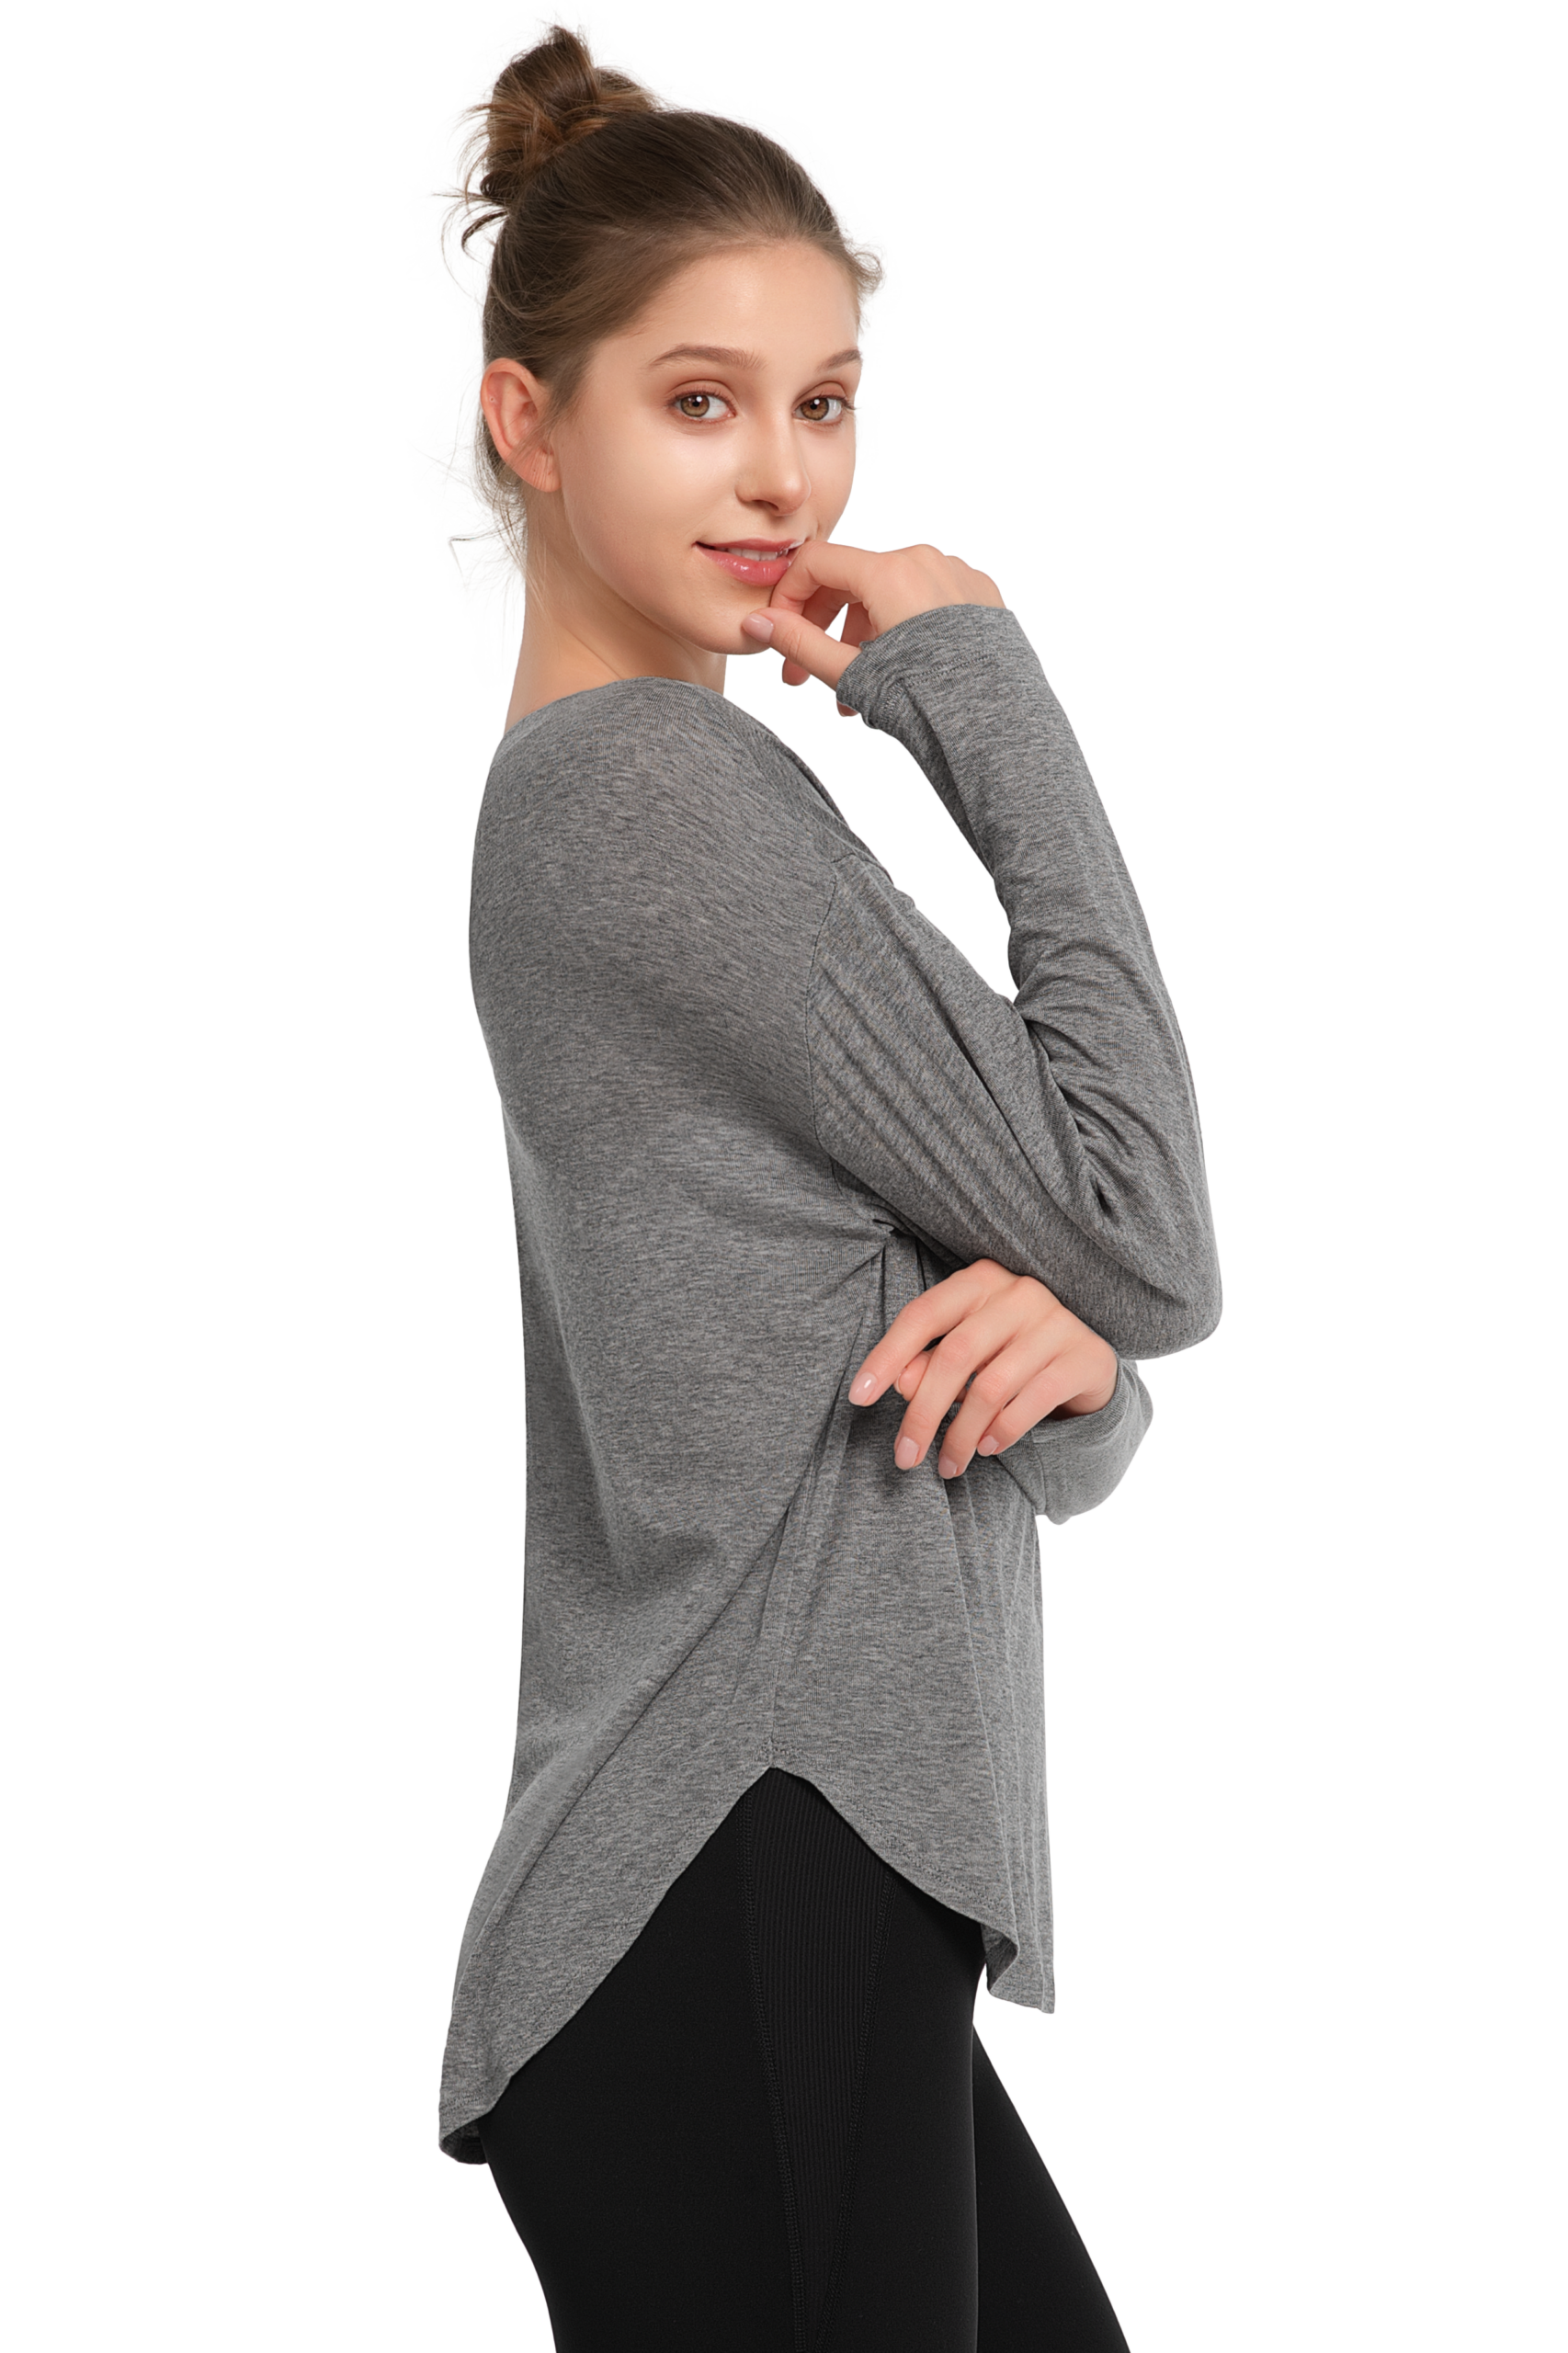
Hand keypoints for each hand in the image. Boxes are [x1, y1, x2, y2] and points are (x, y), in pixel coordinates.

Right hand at [739, 540, 1004, 714]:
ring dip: (862, 640)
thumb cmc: (928, 703)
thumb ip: (799, 643)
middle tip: (802, 677)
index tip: (779, 631)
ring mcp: (958, 576)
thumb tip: (755, 623)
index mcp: (890, 571)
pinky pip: (927, 604)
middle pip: (853, 580)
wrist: (998, 727)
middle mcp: (926, 560)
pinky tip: (898, 678)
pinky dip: (902, 633)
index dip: (787, 596)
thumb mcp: (851, 674)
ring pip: (890, 597)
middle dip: (823, 628)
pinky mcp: (982, 598)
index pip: (816, 562)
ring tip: (854, 697)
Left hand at [848, 1259, 1118, 1479]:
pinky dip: (1001, 1432)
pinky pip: (1032, 1402)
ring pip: (991, 1386)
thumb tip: (899, 1384)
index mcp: (979, 1281)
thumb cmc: (1009, 1354)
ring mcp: (1055, 1323)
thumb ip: (930, 1364)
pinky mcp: (1083, 1357)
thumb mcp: (967, 1354)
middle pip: (954, 1355)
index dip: (886, 1356)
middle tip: (904, 1457)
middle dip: (923, 1413)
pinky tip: (986, 1448)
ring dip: (961, 1434)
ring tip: (948, 1464)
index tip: (858, 1398)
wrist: (1087, 1362)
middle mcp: (1019, 1294)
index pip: (922, 1315)